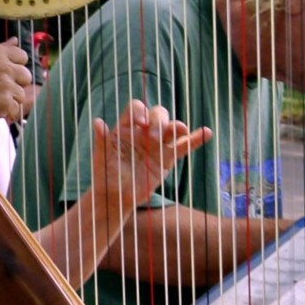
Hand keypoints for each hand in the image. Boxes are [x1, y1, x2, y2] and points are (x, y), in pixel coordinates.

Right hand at [0, 38, 31, 127]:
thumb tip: (15, 39)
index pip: (22, 56)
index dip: (14, 66)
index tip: (5, 74)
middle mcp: (4, 66)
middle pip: (26, 75)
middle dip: (16, 83)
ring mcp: (7, 85)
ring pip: (20, 94)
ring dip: (9, 99)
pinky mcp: (6, 102)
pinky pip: (15, 109)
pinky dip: (5, 112)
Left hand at [90, 100, 210, 209]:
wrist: (115, 197)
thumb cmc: (105, 174)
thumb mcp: (101, 156)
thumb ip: (101, 139)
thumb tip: (98, 122)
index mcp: (127, 127)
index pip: (137, 108)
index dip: (140, 112)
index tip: (139, 124)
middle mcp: (143, 132)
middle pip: (157, 114)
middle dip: (158, 120)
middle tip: (153, 137)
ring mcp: (157, 144)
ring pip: (171, 127)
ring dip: (176, 126)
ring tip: (179, 129)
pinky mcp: (167, 158)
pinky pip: (183, 147)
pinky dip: (195, 139)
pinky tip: (206, 132)